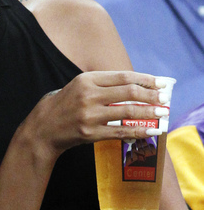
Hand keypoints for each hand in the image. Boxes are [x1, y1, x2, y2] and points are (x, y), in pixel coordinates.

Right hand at [22, 71, 167, 161]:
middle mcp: (88, 95)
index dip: (145, 79)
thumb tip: (134, 86)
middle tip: (166, 98)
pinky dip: (139, 131)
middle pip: (128, 92)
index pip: (122, 77)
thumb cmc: (63, 105)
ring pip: (128, 111)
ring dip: (150, 112)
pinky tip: (151, 131)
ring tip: (163, 113)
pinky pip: (121, 131)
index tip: (160, 82)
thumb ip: (102, 85)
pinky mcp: (90, 132)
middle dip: (152, 95)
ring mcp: (89, 114)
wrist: (43, 128)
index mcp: (86, 79)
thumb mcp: (78, 86)